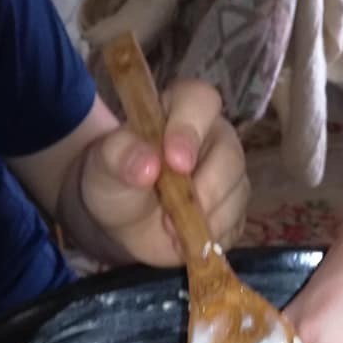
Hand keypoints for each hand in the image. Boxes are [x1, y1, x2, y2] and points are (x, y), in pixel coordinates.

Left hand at [80, 80, 248, 263]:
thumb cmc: (116, 181)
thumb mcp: (104, 166)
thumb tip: (147, 164)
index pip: (200, 101)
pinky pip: (235, 225)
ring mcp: (228, 177)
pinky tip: (183, 240)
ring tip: (169, 229)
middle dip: (206, 187)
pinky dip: (210, 238)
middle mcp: (213, 139)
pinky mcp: (233, 212)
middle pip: (230, 154)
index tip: (176, 162)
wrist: (122, 223)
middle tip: (172, 211)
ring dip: (205, 218)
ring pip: (237, 193)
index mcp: (181, 110)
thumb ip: (119, 156)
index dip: (191, 129)